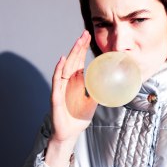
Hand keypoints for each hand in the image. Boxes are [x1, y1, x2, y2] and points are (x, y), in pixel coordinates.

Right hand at [46, 31, 96, 166]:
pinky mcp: (56, 96)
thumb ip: (98, 91)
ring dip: (71, 54)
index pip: (79, 61)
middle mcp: (68, 82)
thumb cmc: (79, 117)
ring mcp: (61, 88)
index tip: (88, 37)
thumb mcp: (92, 102)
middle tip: (85, 33)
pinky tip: (62, 60)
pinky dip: (58, 70)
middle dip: (79, 46)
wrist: (70, 133)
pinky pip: (56, 81)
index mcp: (76, 82)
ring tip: (77, 42)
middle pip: (73, 60)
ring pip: (65, 67)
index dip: (83, 49)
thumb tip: (110, 84)